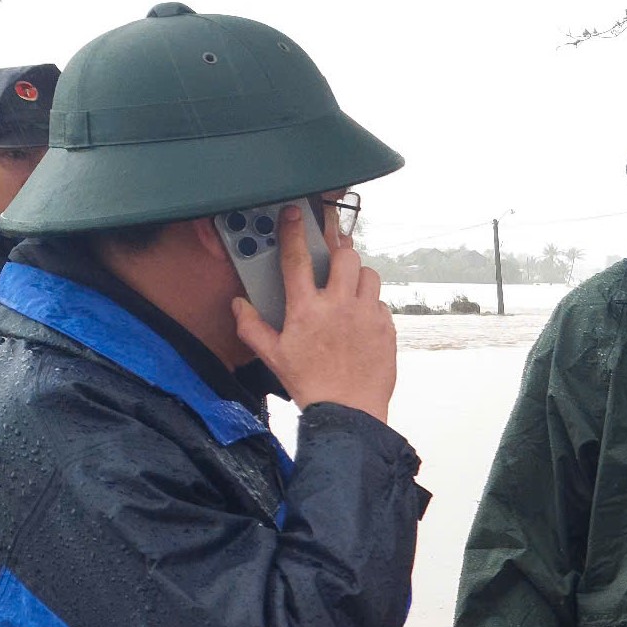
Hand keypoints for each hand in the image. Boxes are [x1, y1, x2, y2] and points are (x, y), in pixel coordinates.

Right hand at [233, 201, 397, 420]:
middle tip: (332, 260)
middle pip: (344, 255)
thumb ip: (251, 326)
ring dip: (358, 275)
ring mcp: (366, 315)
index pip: (297, 257)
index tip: (293, 214)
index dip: (293, 230)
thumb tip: (239, 305)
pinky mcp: (386, 327)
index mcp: (306, 308)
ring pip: (368, 273)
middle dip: (338, 251)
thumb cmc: (310, 384)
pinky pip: (381, 302)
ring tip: (348, 288)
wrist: (348, 412)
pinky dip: (371, 303)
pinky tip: (360, 317)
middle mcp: (338, 305)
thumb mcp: (273, 356)